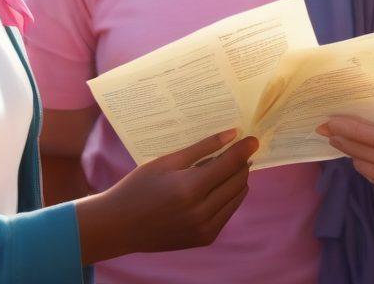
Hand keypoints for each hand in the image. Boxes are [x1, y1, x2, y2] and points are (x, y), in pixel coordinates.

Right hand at [76, 129, 257, 262]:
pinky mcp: (205, 238)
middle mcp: (201, 212)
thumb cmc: (139, 187)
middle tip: (238, 150)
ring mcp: (204, 228)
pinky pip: (227, 212)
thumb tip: (232, 134)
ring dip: (237, 180)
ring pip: (237, 198)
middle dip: (242, 164)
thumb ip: (202, 148)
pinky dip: (228, 197)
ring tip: (225, 167)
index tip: (253, 139)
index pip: (229, 165)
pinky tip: (215, 187)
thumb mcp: (167, 162)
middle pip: (238, 181)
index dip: (244, 149)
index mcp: (189, 188)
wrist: (120, 226)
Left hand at [320, 115, 373, 216]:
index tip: (329, 120)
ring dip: (356, 157)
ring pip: (370, 172)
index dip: (348, 128)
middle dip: (344, 141)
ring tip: (345, 143)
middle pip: (366, 154)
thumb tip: (370, 119)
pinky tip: (371, 162)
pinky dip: (373, 173)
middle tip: (326, 130)